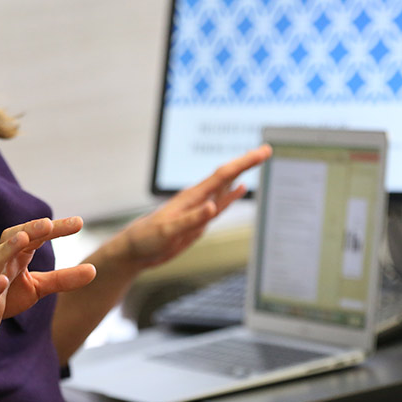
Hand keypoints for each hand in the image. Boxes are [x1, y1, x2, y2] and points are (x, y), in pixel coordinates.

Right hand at [0, 217, 96, 348]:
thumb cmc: (4, 296)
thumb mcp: (37, 287)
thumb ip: (63, 278)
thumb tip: (94, 270)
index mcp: (17, 255)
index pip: (37, 236)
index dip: (56, 229)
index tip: (79, 222)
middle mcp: (3, 261)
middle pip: (15, 239)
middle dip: (31, 229)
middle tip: (48, 223)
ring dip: (8, 247)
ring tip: (23, 237)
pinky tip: (2, 281)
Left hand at [111, 145, 271, 270]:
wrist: (134, 251)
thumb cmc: (146, 239)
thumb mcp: (168, 231)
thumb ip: (191, 219)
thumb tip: (213, 206)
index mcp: (191, 197)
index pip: (223, 175)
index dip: (244, 163)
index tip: (262, 153)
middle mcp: (197, 199)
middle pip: (227, 175)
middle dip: (247, 162)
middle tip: (266, 150)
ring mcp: (199, 209)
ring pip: (225, 186)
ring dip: (242, 174)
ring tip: (257, 161)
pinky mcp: (199, 221)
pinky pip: (221, 204)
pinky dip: (232, 195)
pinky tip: (241, 189)